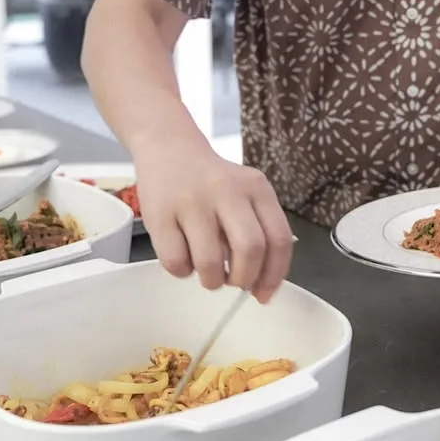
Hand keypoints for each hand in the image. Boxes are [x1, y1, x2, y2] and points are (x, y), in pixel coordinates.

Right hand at [132, 140, 292, 301]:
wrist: (168, 147)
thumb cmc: (212, 181)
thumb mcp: (245, 193)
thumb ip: (258, 230)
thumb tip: (261, 286)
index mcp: (256, 188)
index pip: (279, 239)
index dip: (274, 275)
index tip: (264, 293)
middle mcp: (227, 191)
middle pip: (250, 250)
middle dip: (244, 279)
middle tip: (235, 283)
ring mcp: (192, 202)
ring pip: (210, 262)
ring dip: (212, 280)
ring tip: (209, 273)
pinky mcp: (160, 214)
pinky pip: (176, 261)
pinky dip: (182, 271)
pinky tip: (184, 257)